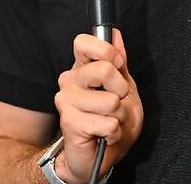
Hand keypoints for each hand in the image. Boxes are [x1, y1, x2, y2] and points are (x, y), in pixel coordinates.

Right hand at [53, 29, 142, 183]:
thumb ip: (119, 62)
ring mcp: (66, 101)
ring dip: (119, 116)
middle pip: (104, 69)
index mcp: (81, 69)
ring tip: (110, 122)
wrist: (100, 157)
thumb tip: (116, 34)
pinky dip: (114, 132)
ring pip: (111, 101)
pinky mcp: (69, 122)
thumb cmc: (110, 121)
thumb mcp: (123, 88)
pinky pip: (109, 123)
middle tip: (116, 104)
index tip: (117, 65)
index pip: (83, 42)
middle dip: (121, 91)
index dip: (106, 51)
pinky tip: (104, 135)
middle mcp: (69, 81)